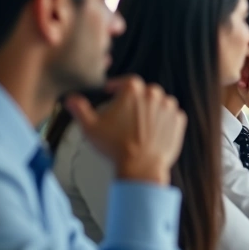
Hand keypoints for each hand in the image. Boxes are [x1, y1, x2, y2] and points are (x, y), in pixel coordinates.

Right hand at [63, 76, 185, 185]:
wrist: (141, 167)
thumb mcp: (90, 127)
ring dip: (151, 108)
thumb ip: (79, 109)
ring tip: (140, 122)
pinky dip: (164, 120)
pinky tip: (153, 131)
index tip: (111, 93)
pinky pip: (171, 115)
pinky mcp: (179, 121)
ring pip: (159, 102)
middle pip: (143, 92)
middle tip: (126, 113)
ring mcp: (169, 107)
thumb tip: (70, 99)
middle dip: (135, 99)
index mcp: (133, 89)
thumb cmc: (114, 146)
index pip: (125, 82)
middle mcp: (154, 93)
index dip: (116, 87)